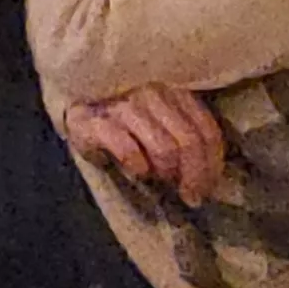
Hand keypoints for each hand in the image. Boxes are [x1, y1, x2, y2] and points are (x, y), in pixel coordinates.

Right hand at [62, 85, 227, 206]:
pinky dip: (138, 167)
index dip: (212, 164)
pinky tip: (137, 172)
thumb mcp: (162, 120)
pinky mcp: (96, 122)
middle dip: (194, 176)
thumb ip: (185, 135)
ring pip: (163, 148)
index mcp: (174, 91)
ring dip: (166, 172)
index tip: (207, 187)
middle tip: (189, 196)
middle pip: (188, 142)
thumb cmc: (126, 120)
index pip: (206, 130)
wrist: (76, 110)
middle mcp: (153, 93)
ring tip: (160, 181)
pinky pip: (129, 150)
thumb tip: (210, 177)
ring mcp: (123, 105)